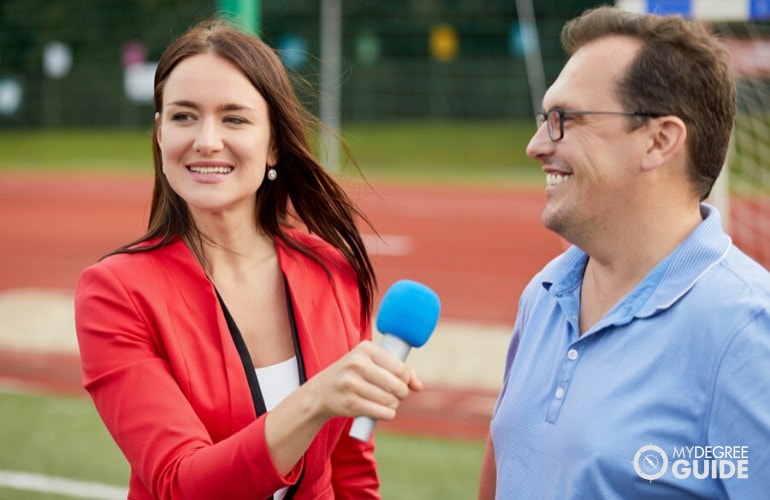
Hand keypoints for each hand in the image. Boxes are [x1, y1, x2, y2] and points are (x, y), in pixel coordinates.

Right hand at [305, 340, 422, 422]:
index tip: (401, 382)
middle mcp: (357, 364)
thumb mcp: (371, 364)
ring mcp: (352, 384)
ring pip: (390, 400)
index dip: (406, 379)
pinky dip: (387, 414)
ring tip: (388, 402)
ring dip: (394, 405)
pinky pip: (381, 412)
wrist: (321, 392)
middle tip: (397, 395)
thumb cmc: (353, 375)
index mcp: (366, 349)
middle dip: (402, 393)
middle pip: (396, 385)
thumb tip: (419, 386)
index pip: (399, 367)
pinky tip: (383, 411)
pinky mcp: (350, 403)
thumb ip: (398, 370)